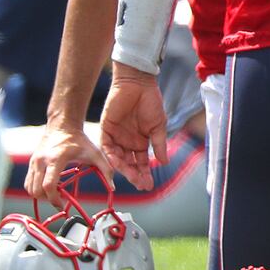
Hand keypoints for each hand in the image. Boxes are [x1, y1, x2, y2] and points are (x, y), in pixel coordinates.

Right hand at [25, 124, 112, 206]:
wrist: (63, 126)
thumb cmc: (80, 140)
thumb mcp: (95, 153)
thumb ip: (106, 169)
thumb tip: (112, 186)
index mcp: (56, 159)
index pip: (48, 185)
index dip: (53, 199)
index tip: (61, 205)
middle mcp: (41, 161)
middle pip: (36, 190)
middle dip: (47, 199)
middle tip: (59, 199)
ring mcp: (34, 162)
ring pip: (29, 188)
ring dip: (40, 195)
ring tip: (55, 192)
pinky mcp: (31, 163)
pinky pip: (28, 182)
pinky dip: (36, 188)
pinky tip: (50, 186)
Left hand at [99, 65, 168, 189]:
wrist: (138, 84)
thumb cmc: (151, 102)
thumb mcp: (158, 126)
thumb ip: (159, 144)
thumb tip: (163, 162)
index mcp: (140, 142)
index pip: (141, 163)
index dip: (145, 174)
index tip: (149, 185)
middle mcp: (127, 142)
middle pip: (129, 164)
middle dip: (135, 175)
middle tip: (141, 184)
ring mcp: (116, 137)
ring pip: (118, 159)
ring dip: (124, 169)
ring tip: (132, 177)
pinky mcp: (106, 130)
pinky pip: (106, 147)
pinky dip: (111, 156)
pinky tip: (118, 164)